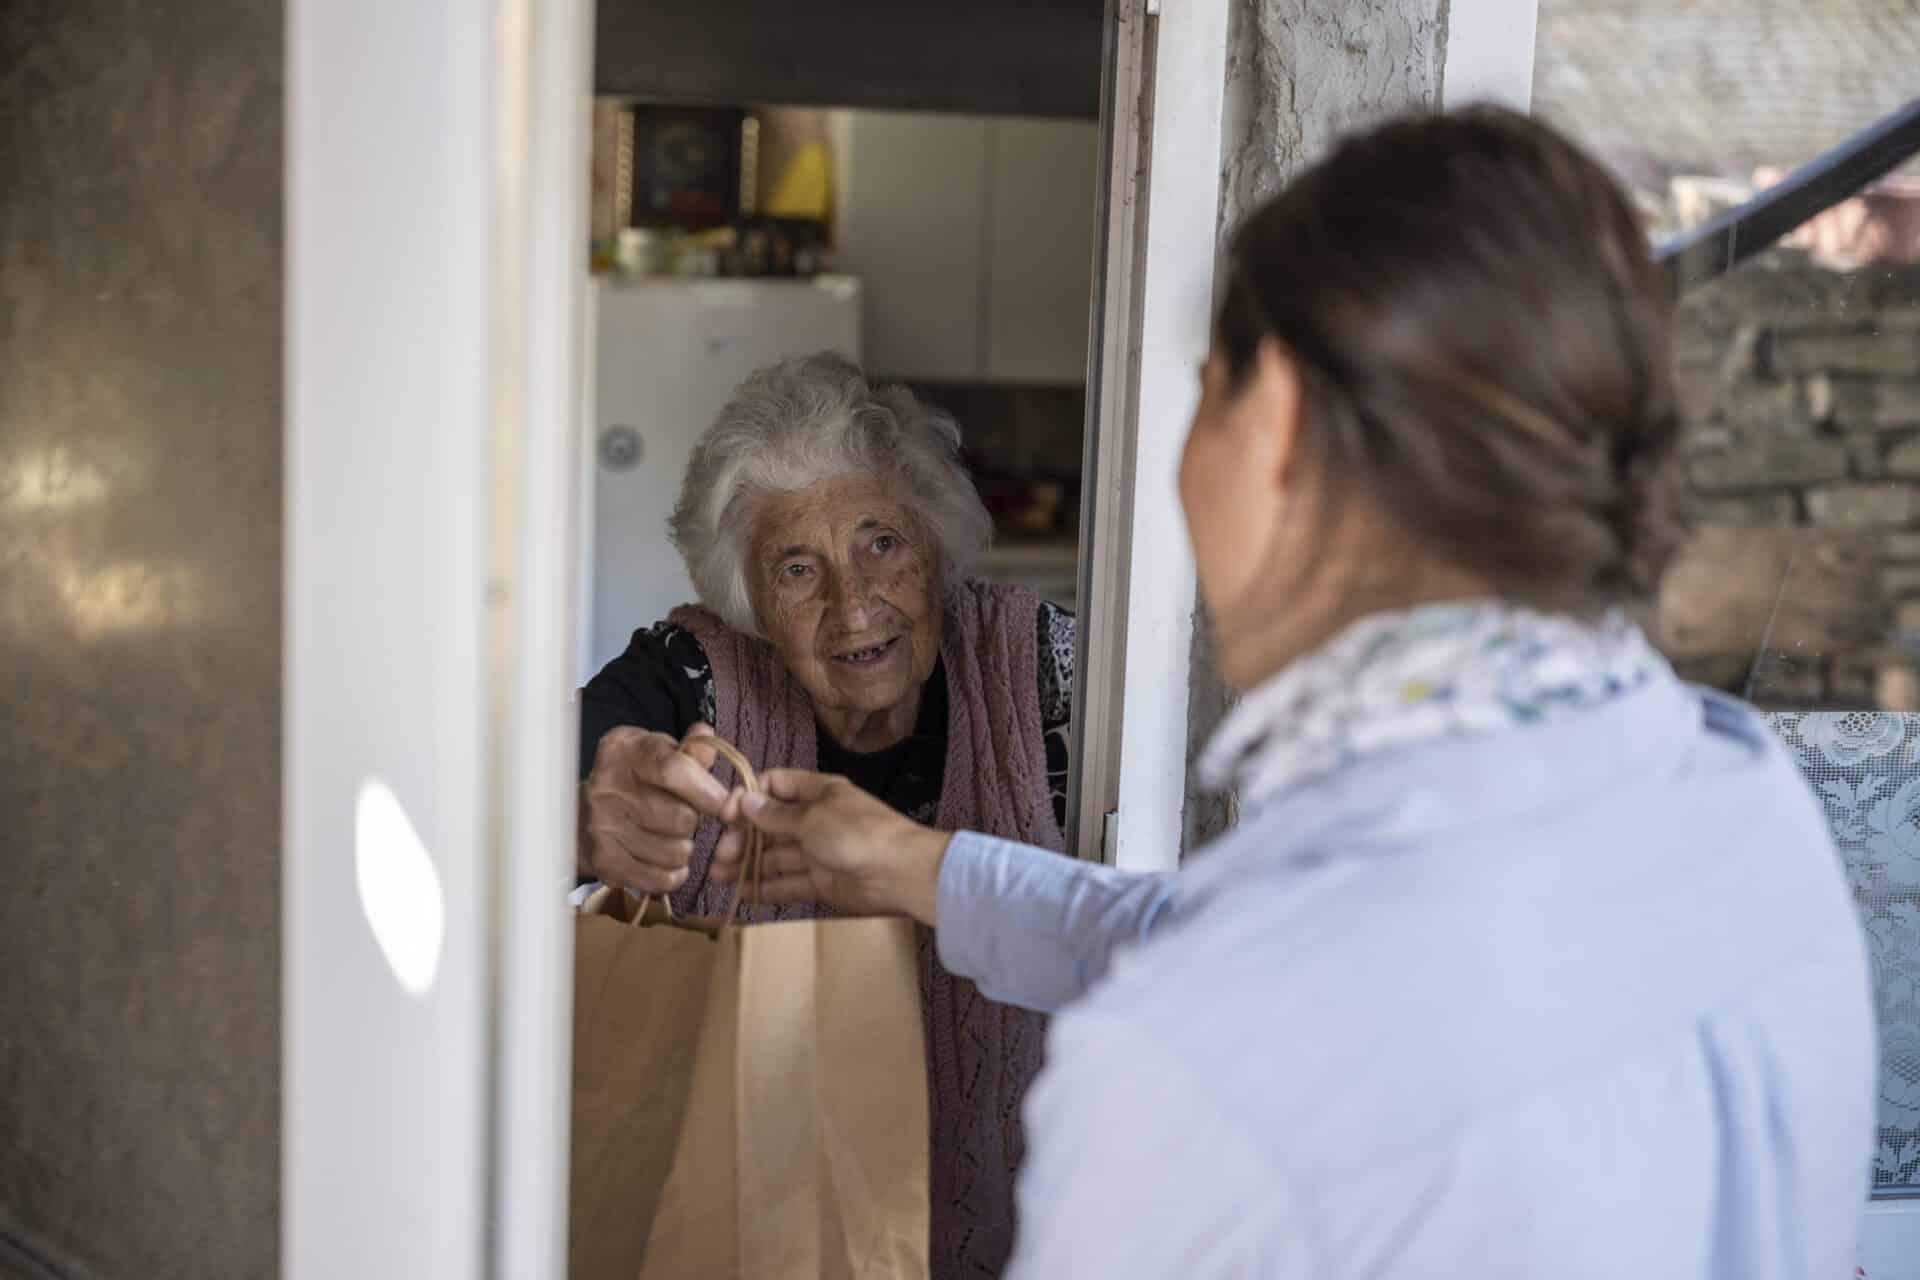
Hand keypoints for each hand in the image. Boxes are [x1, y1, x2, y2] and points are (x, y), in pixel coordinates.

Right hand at [577, 723, 729, 893]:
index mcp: (624, 751)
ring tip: (672, 837)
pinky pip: (660, 878)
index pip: (673, 770)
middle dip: (693, 821)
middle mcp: (607, 788)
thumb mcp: (657, 753)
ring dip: (683, 848)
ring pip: (675, 851)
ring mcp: (603, 827)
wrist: (581, 815)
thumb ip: (688, 749)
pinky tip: (666, 860)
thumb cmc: (633, 779)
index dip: (707, 791)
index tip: (727, 805)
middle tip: (684, 817)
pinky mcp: (605, 862)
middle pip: (680, 818)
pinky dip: (673, 873)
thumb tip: (706, 735)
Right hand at [710, 769, 950, 923]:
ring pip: (776, 856)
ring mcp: (819, 853)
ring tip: (719, 876)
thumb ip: (776, 815)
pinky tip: (742, 893)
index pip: (775, 786)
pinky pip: (788, 884)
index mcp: (818, 793)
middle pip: (771, 825)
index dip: (749, 798)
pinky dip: (766, 888)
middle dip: (743, 837)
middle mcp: (816, 820)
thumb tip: (745, 801)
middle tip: (721, 855)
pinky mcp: (822, 883)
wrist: (900, 873)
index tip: (725, 815)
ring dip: (748, 864)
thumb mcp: (812, 818)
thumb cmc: (857, 833)